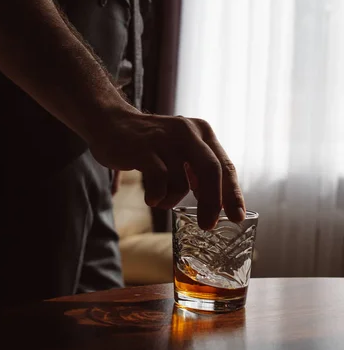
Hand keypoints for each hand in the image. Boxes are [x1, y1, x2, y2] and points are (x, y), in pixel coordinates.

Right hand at [89, 107, 244, 229]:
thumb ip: (198, 170)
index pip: (225, 165)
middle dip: (212, 202)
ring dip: (172, 199)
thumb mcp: (181, 150)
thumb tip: (217, 204)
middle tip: (208, 225)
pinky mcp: (144, 148)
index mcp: (202, 132)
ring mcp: (165, 138)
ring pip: (181, 181)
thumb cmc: (151, 144)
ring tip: (160, 199)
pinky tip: (151, 198)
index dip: (232, 193)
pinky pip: (159, 181)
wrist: (112, 124)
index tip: (237, 216)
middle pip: (211, 170)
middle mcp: (187, 131)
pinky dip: (157, 196)